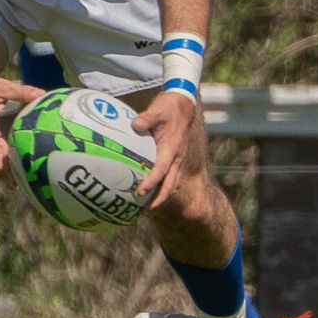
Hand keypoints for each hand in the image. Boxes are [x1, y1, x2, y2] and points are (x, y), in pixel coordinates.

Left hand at [131, 91, 205, 210]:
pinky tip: (149, 193)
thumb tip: (135, 124)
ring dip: (160, 198)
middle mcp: (176, 159)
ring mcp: (177, 161)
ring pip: (171, 185)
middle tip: (143, 211)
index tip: (140, 192)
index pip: (161, 170)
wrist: (183, 106)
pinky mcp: (175, 160)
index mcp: (172, 149)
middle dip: (158, 200)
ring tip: (145, 209)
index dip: (151, 182)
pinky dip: (161, 188)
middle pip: (170, 186)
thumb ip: (146, 118)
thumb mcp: (157, 110)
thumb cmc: (168, 109)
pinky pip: (170, 179)